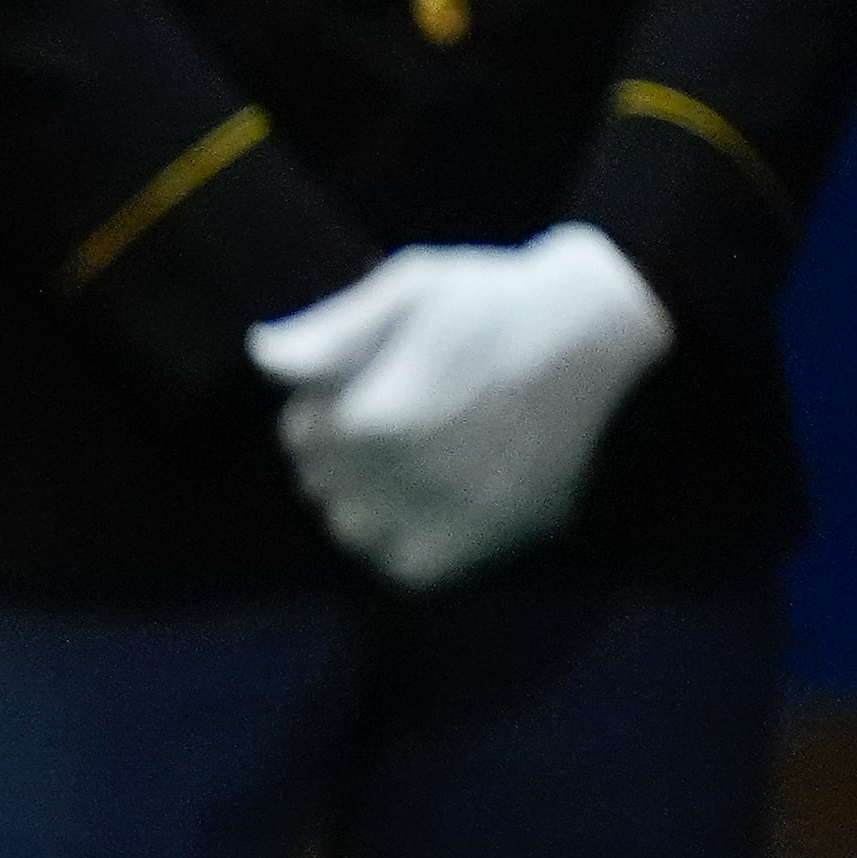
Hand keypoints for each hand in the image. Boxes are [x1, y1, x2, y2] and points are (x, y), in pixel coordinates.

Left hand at [244, 226, 673, 590]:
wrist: (596, 329)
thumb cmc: (494, 298)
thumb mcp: (408, 288)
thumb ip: (330, 332)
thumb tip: (261, 357)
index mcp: (379, 418)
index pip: (300, 438)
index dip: (316, 413)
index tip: (346, 393)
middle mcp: (412, 478)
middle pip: (322, 486)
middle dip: (334, 455)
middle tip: (375, 426)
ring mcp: (456, 513)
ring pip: (356, 532)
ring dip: (358, 502)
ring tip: (392, 468)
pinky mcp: (495, 534)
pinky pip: (411, 569)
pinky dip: (398, 546)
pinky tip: (414, 509)